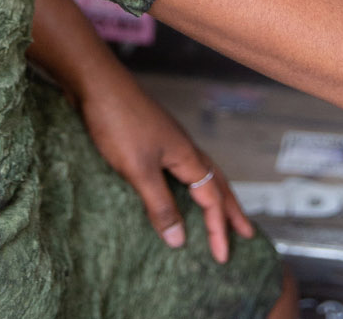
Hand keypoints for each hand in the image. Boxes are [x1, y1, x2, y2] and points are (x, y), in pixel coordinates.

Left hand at [74, 67, 255, 262]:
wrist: (96, 83)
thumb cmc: (118, 123)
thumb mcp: (139, 170)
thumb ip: (160, 205)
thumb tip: (180, 240)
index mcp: (186, 156)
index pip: (211, 198)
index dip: (218, 228)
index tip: (223, 258)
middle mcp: (183, 147)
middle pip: (215, 182)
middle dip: (230, 209)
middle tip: (246, 232)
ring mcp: (167, 140)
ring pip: (199, 172)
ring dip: (212, 194)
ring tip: (217, 211)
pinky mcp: (150, 137)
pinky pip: (178, 167)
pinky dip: (187, 184)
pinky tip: (175, 188)